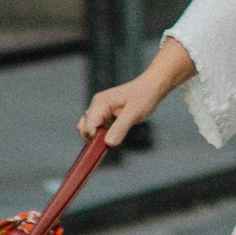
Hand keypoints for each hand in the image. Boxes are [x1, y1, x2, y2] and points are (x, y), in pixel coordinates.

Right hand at [78, 38, 193, 148]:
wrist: (151, 87)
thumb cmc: (144, 96)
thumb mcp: (134, 113)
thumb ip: (120, 128)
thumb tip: (109, 143)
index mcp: (100, 103)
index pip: (88, 127)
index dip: (95, 139)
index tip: (106, 147)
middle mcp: (97, 105)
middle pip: (84, 128)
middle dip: (93, 139)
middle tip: (111, 143)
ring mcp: (100, 109)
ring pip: (88, 128)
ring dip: (97, 137)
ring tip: (114, 138)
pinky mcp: (105, 113)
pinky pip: (97, 127)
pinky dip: (101, 134)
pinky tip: (114, 135)